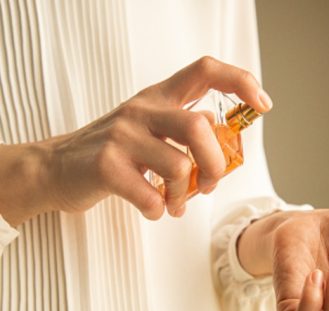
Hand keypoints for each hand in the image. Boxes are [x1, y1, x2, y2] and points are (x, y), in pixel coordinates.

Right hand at [0, 57, 271, 225]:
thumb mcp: (147, 130)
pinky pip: (149, 196)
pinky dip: (157, 210)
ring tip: (175, 205)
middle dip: (215, 164)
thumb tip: (216, 130)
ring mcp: (121, 136)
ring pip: (178, 167)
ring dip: (183, 196)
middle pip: (199, 127)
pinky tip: (152, 209)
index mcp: (157, 98)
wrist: (56, 168)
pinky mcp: (106, 165)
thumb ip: (180, 128)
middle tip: (210, 185)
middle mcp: (141, 110)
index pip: (204, 71)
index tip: (262, 105)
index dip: (239, 82)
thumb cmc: (111, 153)